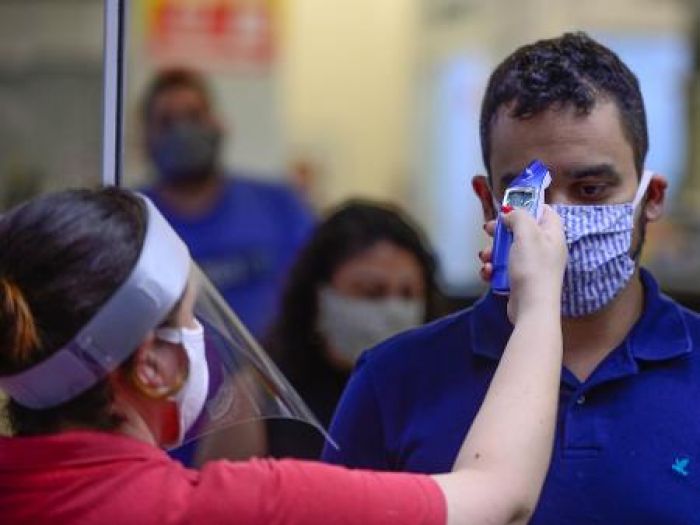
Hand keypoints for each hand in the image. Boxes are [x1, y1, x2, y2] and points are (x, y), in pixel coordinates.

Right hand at [479, 206, 566, 323]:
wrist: (532, 308)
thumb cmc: (533, 268)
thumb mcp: (527, 234)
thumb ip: (518, 217)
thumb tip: (509, 214)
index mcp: (552, 235)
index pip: (544, 212)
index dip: (528, 206)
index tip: (509, 207)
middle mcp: (544, 249)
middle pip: (521, 230)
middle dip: (501, 231)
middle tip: (488, 230)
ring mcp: (532, 266)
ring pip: (508, 250)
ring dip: (492, 252)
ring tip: (485, 258)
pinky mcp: (520, 280)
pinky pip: (504, 268)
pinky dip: (493, 268)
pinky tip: (487, 272)